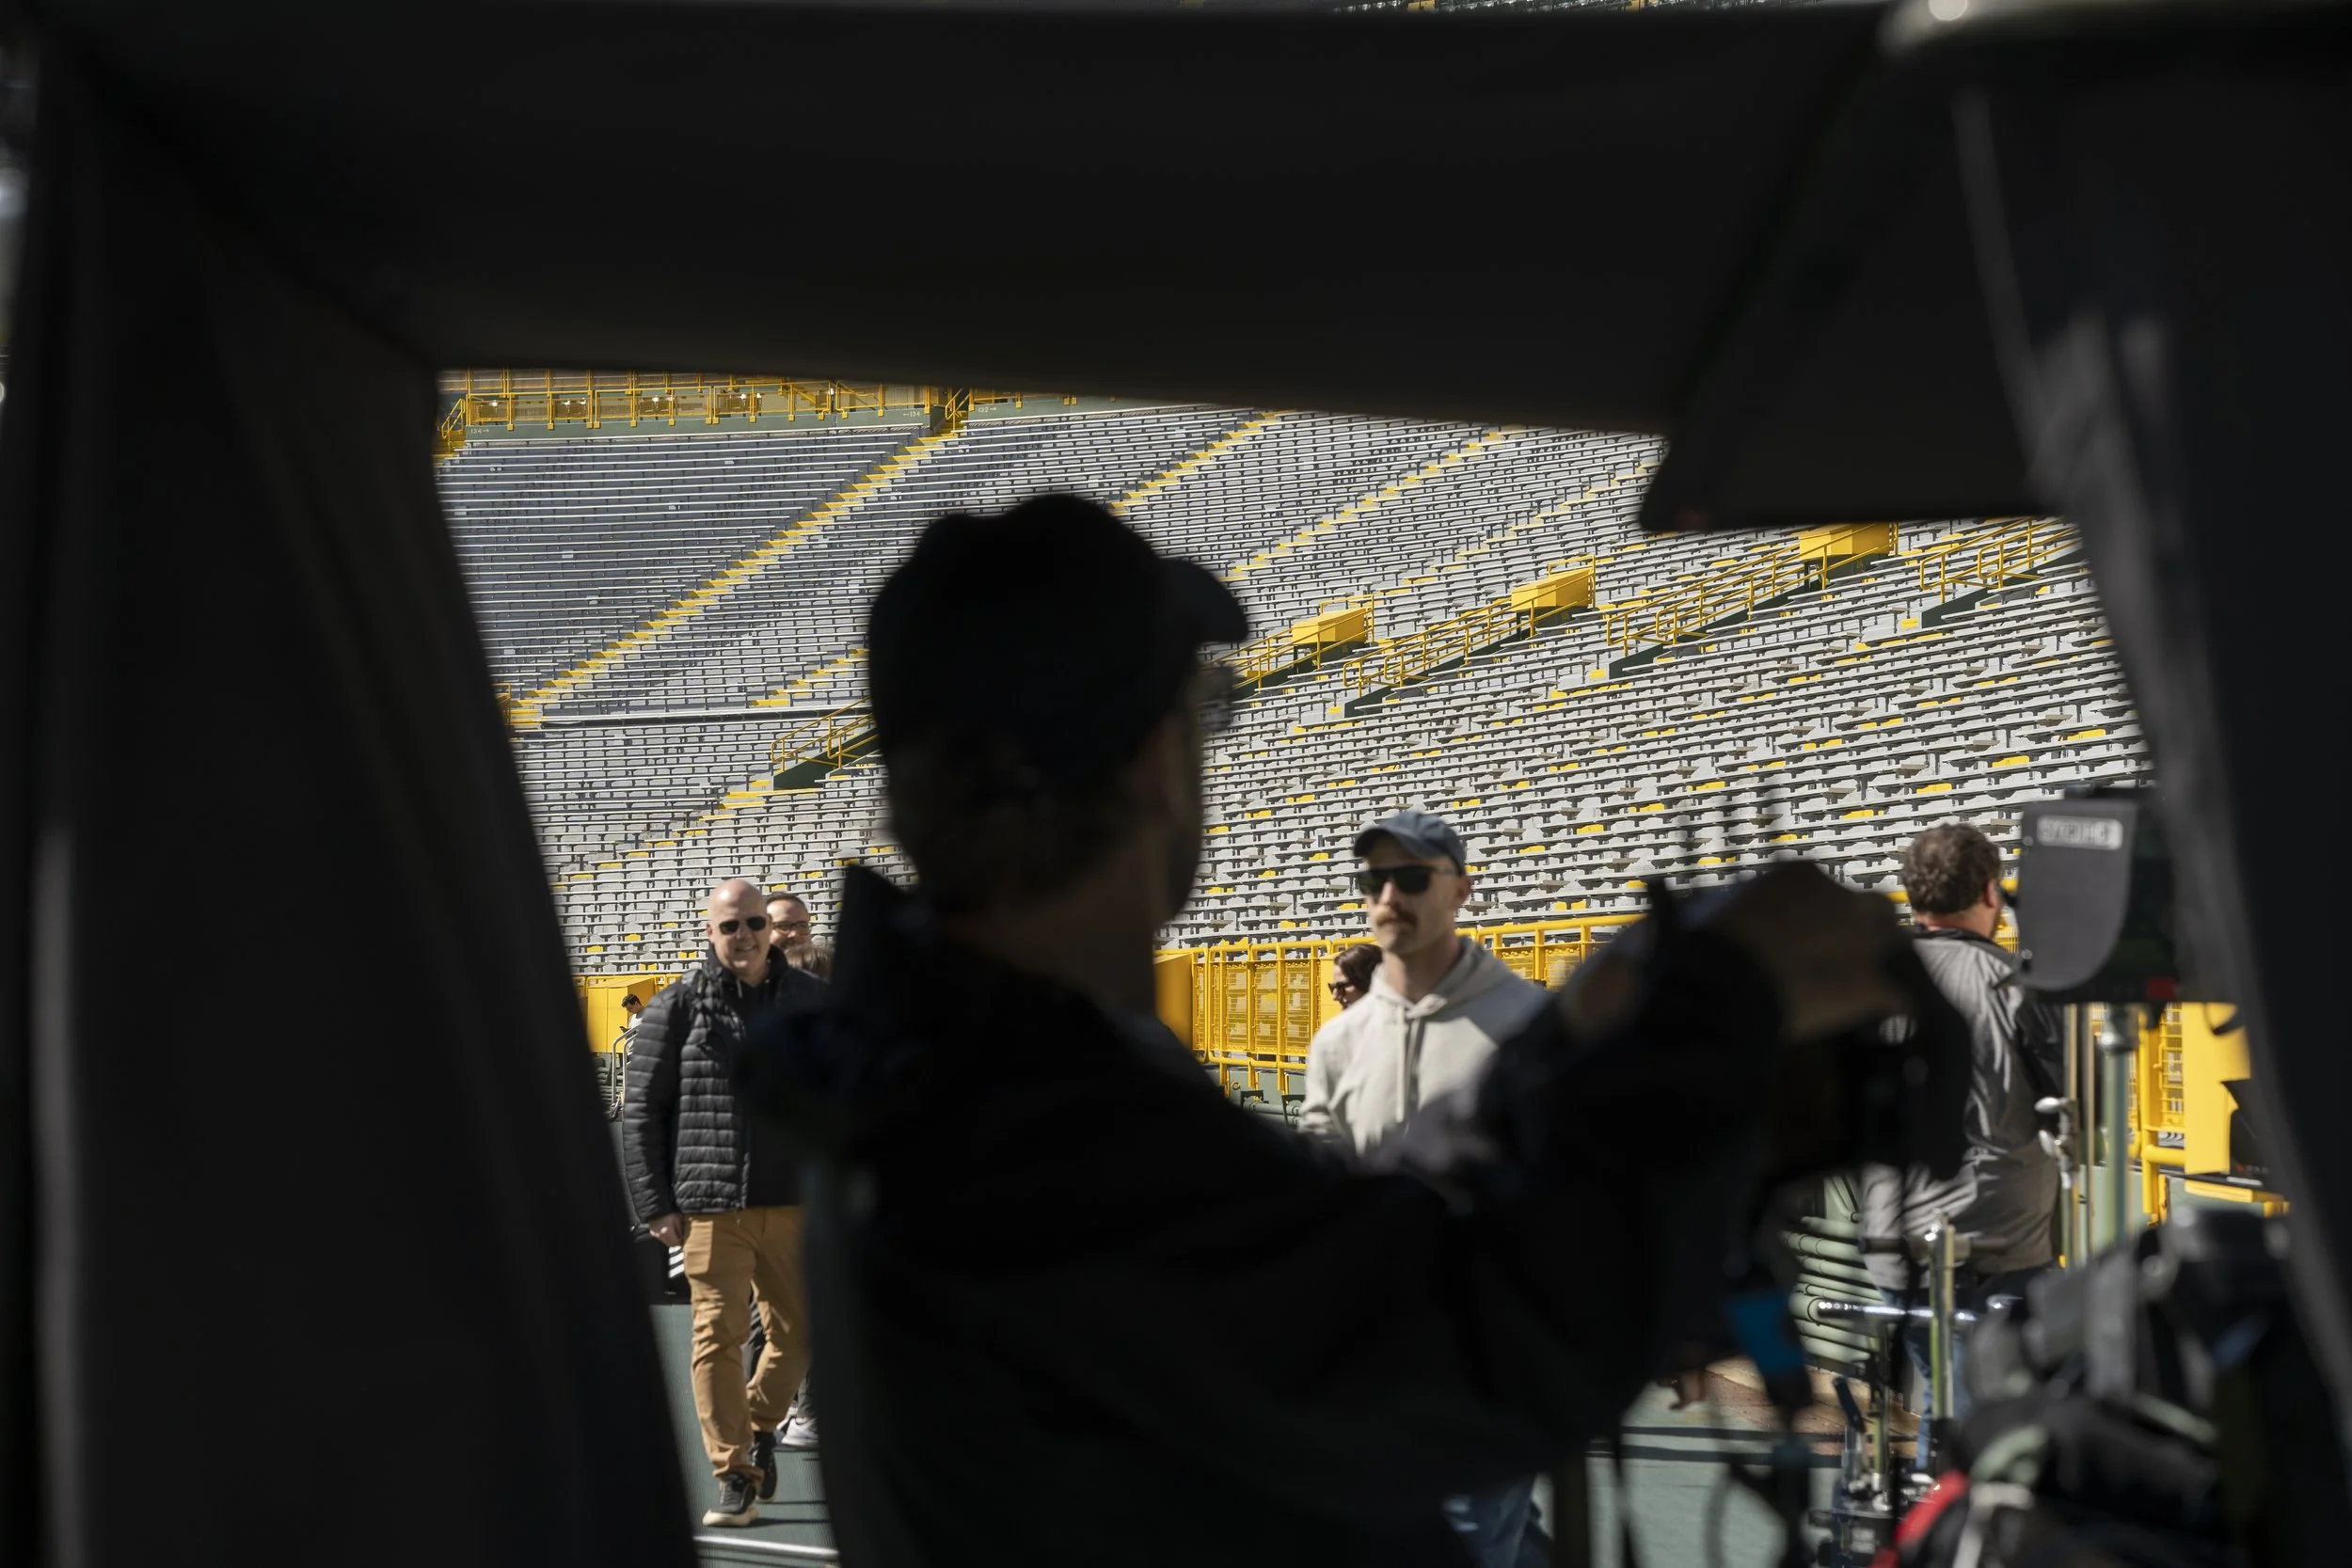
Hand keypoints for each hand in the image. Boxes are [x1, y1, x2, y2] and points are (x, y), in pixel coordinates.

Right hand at [648, 1213, 684, 1247]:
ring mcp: (656, 1235)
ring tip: (673, 1235)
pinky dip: (664, 1237)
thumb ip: (680, 1229)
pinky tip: (666, 1232)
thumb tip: (681, 1237)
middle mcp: (662, 1237)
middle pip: (670, 1244)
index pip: (676, 1243)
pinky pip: (660, 1238)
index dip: (680, 1242)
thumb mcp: (677, 1219)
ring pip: (665, 1242)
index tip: (683, 1240)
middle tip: (679, 1238)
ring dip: (670, 1241)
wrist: (656, 1210)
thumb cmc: (668, 1214)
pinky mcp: (653, 1233)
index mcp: (669, 1233)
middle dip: (675, 1243)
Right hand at [1694, 861, 1909, 1043]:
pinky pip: (1902, 997)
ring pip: (1898, 945)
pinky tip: (1882, 1019)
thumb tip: (1714, 909)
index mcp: (1802, 874)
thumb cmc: (1707, 949)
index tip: (1810, 934)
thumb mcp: (1718, 909)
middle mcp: (1841, 898)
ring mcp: (1863, 941)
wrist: (1723, 989)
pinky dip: (1892, 1007)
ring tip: (1867, 988)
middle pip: (1875, 908)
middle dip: (1865, 930)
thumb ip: (1739, 906)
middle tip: (1843, 958)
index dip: (1822, 915)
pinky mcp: (1873, 986)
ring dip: (1885, 963)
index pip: (1829, 888)